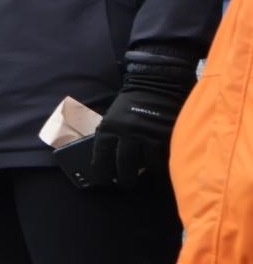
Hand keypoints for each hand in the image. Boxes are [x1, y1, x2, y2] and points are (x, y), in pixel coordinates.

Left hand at [91, 54, 196, 189]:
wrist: (155, 82)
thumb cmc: (131, 102)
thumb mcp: (114, 117)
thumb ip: (111, 137)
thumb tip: (110, 163)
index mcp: (109, 126)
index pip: (101, 155)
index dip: (101, 171)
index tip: (101, 181)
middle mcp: (127, 131)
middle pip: (123, 164)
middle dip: (123, 178)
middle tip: (124, 184)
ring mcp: (148, 134)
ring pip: (146, 164)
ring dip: (145, 169)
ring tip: (144, 171)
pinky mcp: (167, 135)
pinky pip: (163, 157)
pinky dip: (160, 162)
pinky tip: (158, 162)